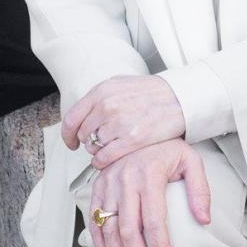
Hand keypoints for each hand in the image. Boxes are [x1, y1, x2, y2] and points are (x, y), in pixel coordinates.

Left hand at [63, 75, 186, 167]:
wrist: (179, 98)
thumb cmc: (151, 92)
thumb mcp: (120, 84)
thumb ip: (99, 98)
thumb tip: (82, 115)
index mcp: (102, 91)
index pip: (71, 118)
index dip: (68, 134)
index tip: (71, 142)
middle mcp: (108, 106)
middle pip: (82, 134)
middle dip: (87, 142)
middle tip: (97, 143)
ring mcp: (119, 123)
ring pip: (93, 147)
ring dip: (97, 151)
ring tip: (109, 148)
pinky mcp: (132, 140)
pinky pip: (105, 157)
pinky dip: (102, 162)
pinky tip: (108, 159)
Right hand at [88, 138, 210, 246]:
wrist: (141, 125)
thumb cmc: (167, 145)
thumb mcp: (191, 160)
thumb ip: (200, 190)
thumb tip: (204, 219)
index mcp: (149, 173)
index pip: (154, 219)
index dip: (160, 246)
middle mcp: (125, 179)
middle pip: (128, 229)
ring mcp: (108, 183)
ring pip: (108, 228)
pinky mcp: (98, 186)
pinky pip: (93, 220)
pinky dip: (100, 243)